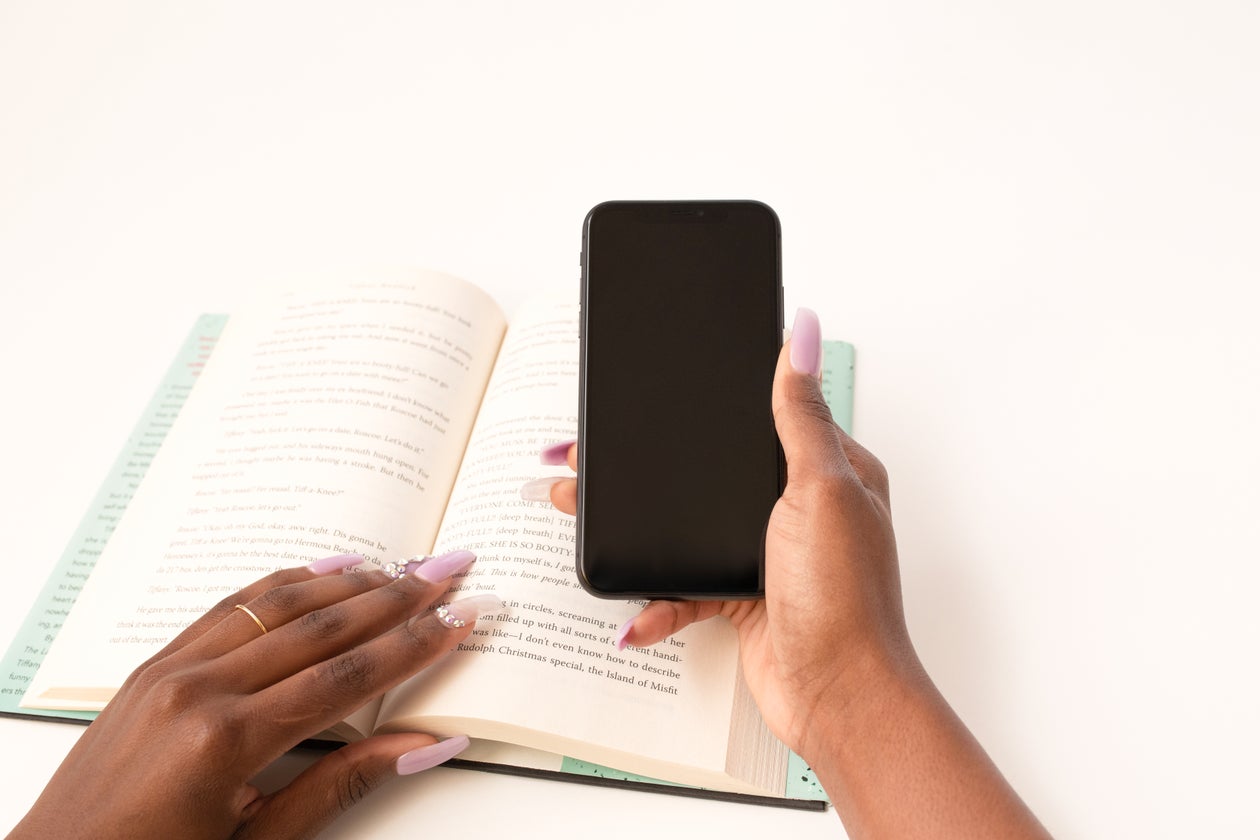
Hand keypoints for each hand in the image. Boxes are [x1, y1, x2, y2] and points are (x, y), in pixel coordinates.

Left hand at [12, 551, 495, 839]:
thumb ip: (341, 786)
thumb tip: (423, 746)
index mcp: (226, 740)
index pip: (345, 677)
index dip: (411, 646)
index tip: (457, 619)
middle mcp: (198, 689)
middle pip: (321, 628)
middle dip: (395, 598)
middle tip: (448, 570)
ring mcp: (171, 670)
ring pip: (279, 605)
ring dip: (350, 582)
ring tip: (404, 566)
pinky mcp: (155, 665)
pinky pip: (231, 606)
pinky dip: (285, 584)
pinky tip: (325, 570)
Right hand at [545, 310, 907, 759]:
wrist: (838, 699)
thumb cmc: (846, 601)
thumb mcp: (821, 490)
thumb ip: (800, 416)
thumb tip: (801, 333)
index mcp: (829, 469)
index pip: (763, 412)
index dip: (705, 401)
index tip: (651, 388)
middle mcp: (800, 507)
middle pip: (711, 470)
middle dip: (650, 465)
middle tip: (587, 453)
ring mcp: (770, 553)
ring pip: (690, 525)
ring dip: (638, 527)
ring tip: (578, 510)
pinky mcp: (744, 596)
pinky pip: (687, 587)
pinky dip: (657, 601)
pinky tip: (635, 612)